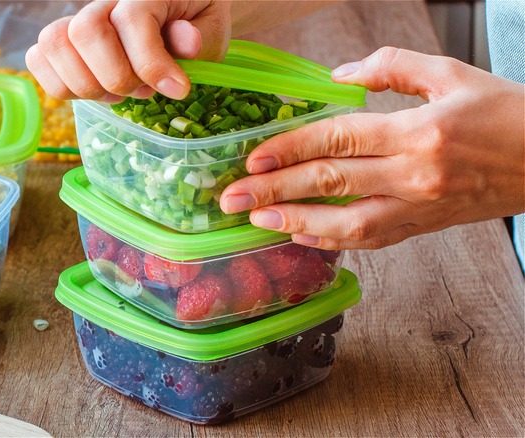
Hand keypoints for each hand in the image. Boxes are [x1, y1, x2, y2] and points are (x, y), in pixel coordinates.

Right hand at [25, 0, 231, 101]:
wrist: (181, 14)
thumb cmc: (195, 23)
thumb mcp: (211, 28)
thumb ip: (199, 37)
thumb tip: (186, 42)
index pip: (132, 21)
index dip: (152, 63)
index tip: (178, 89)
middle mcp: (105, 3)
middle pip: (85, 31)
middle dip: (115, 76)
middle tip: (143, 91)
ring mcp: (78, 21)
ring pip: (54, 44)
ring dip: (87, 84)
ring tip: (119, 94)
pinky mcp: (63, 43)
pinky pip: (39, 59)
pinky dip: (60, 85)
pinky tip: (95, 91)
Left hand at [220, 47, 524, 249]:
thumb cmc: (505, 111)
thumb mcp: (450, 74)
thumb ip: (391, 68)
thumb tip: (337, 76)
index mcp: (419, 132)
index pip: (338, 140)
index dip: (290, 149)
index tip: (252, 158)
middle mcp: (415, 175)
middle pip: (331, 183)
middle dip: (275, 190)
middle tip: (232, 198)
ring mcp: (420, 208)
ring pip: (348, 224)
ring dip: (296, 224)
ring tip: (257, 222)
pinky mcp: (424, 227)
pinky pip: (372, 240)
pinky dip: (333, 241)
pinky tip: (302, 236)